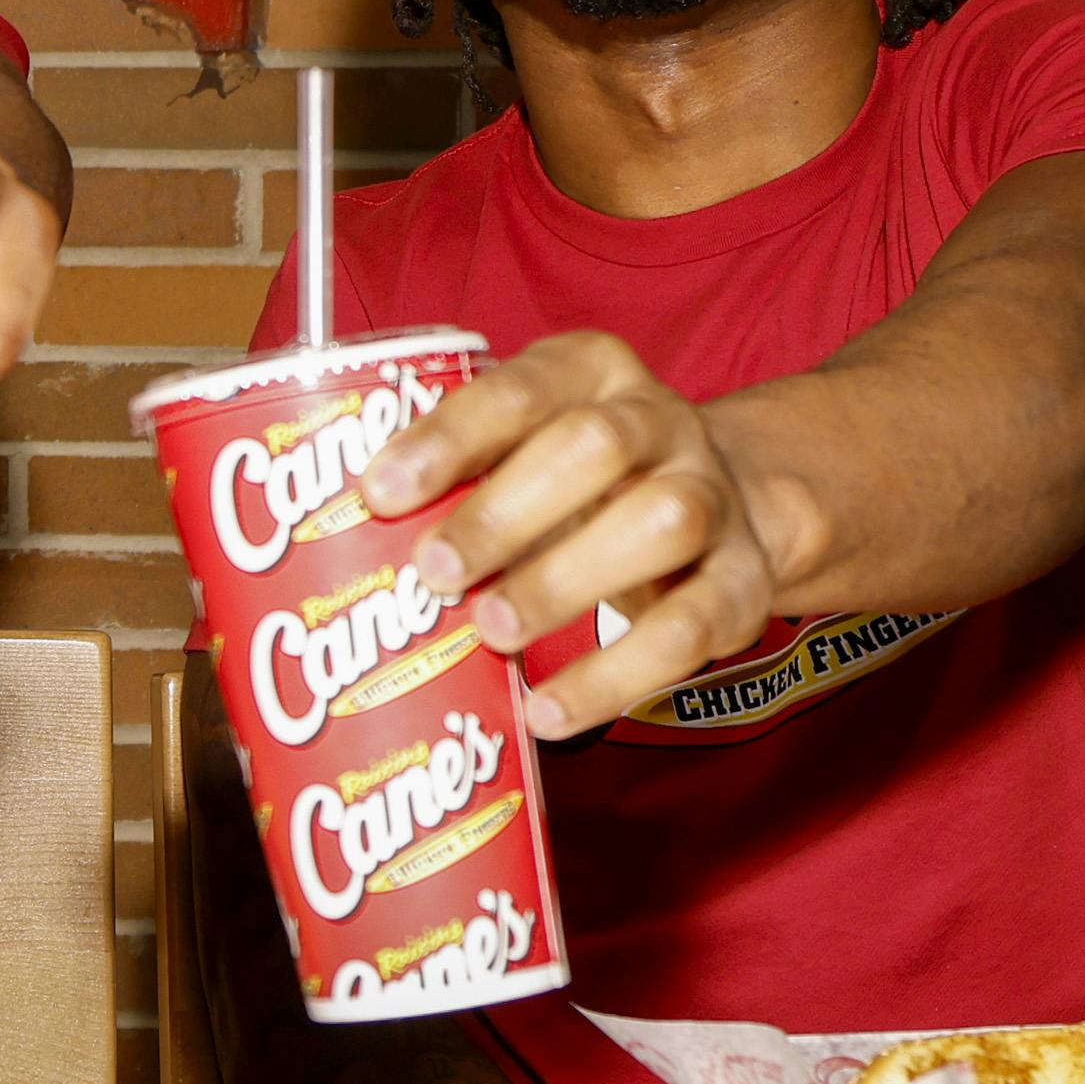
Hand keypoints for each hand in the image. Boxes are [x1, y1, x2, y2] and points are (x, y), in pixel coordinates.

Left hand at [361, 330, 813, 739]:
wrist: (731, 506)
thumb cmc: (583, 483)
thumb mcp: (528, 451)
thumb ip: (459, 476)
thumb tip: (343, 543)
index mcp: (592, 373)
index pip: (518, 389)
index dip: (448, 438)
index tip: (378, 492)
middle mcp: (662, 423)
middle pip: (596, 447)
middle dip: (505, 512)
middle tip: (433, 574)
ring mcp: (712, 499)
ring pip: (659, 524)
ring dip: (565, 581)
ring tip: (492, 633)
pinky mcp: (741, 584)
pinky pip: (689, 630)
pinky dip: (614, 678)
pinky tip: (548, 710)